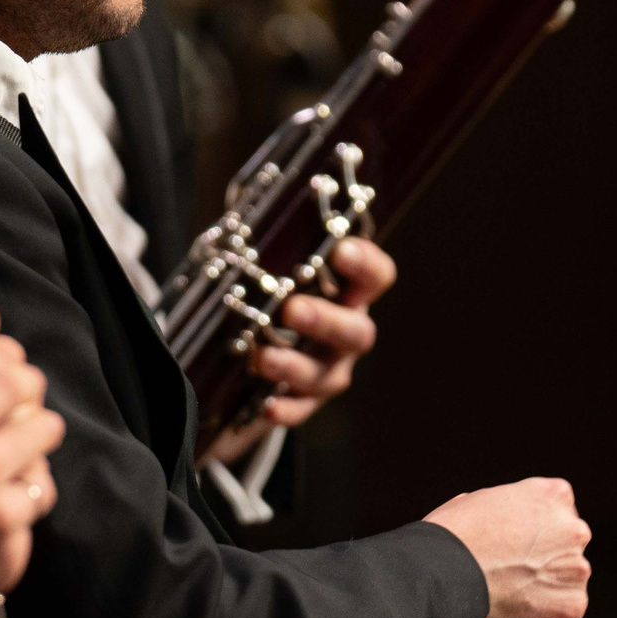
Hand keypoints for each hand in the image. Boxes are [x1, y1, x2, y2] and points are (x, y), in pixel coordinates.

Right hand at [0, 325, 63, 617]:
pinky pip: (25, 530)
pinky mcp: (8, 557)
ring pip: (42, 482)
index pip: (11, 383)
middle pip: (45, 428)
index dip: (17, 387)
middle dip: (32, 432)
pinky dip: (7, 532)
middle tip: (16, 444)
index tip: (17, 397)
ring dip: (21, 486)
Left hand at [201, 236, 394, 465]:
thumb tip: (241, 206)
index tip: (339, 249)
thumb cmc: (265, 293)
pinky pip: (300, 411)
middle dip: (325, 320)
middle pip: (356, 331)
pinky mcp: (304, 402)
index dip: (364, 263)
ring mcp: (329, 370)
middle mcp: (347, 331)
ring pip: (326, 374)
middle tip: (291, 308)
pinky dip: (284, 409)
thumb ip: (265, 239)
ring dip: (294, 365)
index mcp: (348, 291)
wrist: (250, 352)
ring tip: (260, 356)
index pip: (375, 276)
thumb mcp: (266, 263)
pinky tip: (266, 404)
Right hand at [423, 476, 590, 617]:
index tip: (513, 549)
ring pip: (564, 587)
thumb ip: (509, 510)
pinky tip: (509, 617)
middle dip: (543, 564)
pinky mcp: (570, 611)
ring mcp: (575, 572)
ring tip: (503, 597)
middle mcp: (574, 531)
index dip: (532, 534)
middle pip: (566, 551)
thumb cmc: (448, 539)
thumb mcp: (478, 502)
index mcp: (554, 496)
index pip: (557, 515)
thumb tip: (510, 525)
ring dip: (542, 594)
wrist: (440, 578)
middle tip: (508, 576)